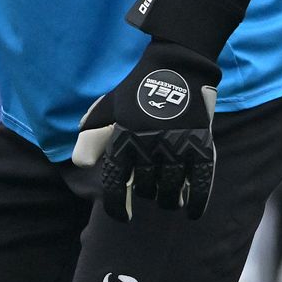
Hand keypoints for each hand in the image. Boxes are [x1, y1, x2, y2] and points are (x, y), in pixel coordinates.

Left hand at [71, 0, 250, 221]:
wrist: (177, 65)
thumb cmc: (138, 90)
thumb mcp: (108, 108)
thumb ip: (91, 136)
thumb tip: (80, 163)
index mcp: (123, 138)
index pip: (116, 183)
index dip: (117, 205)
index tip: (122, 216)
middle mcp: (149, 146)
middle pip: (146, 188)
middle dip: (146, 193)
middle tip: (149, 190)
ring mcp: (177, 147)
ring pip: (171, 190)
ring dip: (168, 199)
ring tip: (167, 198)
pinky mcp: (201, 145)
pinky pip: (201, 182)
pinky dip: (196, 201)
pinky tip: (191, 212)